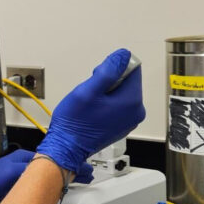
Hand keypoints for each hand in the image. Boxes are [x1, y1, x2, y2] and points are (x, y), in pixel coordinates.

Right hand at [35, 49, 145, 173]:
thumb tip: (124, 55)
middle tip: (92, 95)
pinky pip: (118, 106)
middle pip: (127, 81)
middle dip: (109, 82)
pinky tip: (94, 112)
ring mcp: (130, 121)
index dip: (112, 69)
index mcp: (132, 102)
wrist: (67, 147)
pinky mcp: (122, 126)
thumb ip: (108, 70)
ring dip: (106, 93)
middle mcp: (136, 112)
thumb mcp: (88, 90)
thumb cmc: (75, 122)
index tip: (98, 81)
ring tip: (92, 105)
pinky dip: (106, 104)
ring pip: (121, 93)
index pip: (132, 69)